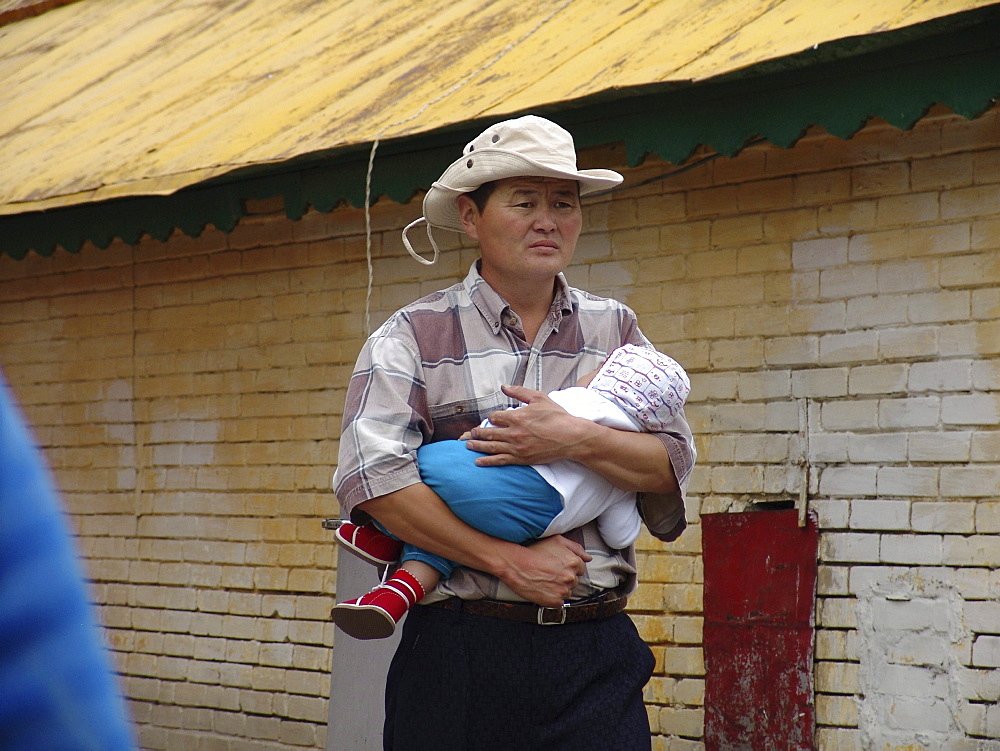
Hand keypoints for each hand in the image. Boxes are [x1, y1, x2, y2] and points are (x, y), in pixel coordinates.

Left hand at [462, 384, 587, 465]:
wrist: (571, 437)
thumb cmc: (557, 416)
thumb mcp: (539, 398)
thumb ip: (520, 392)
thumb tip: (504, 387)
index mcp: (517, 416)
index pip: (495, 417)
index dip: (491, 417)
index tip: (491, 419)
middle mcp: (514, 432)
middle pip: (488, 432)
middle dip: (477, 433)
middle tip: (469, 434)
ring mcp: (517, 447)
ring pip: (491, 447)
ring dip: (477, 446)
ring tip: (468, 446)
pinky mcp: (521, 458)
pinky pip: (500, 460)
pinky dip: (487, 461)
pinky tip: (478, 462)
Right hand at [499, 535, 591, 606]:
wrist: (516, 564)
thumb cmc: (535, 549)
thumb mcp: (557, 540)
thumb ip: (576, 548)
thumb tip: (589, 558)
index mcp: (574, 563)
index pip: (580, 569)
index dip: (568, 567)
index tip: (557, 566)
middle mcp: (571, 577)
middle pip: (574, 580)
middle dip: (565, 577)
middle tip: (549, 572)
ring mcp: (563, 590)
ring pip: (567, 591)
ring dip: (559, 588)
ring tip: (545, 580)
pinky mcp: (555, 601)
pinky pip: (559, 602)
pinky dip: (553, 597)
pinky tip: (543, 589)